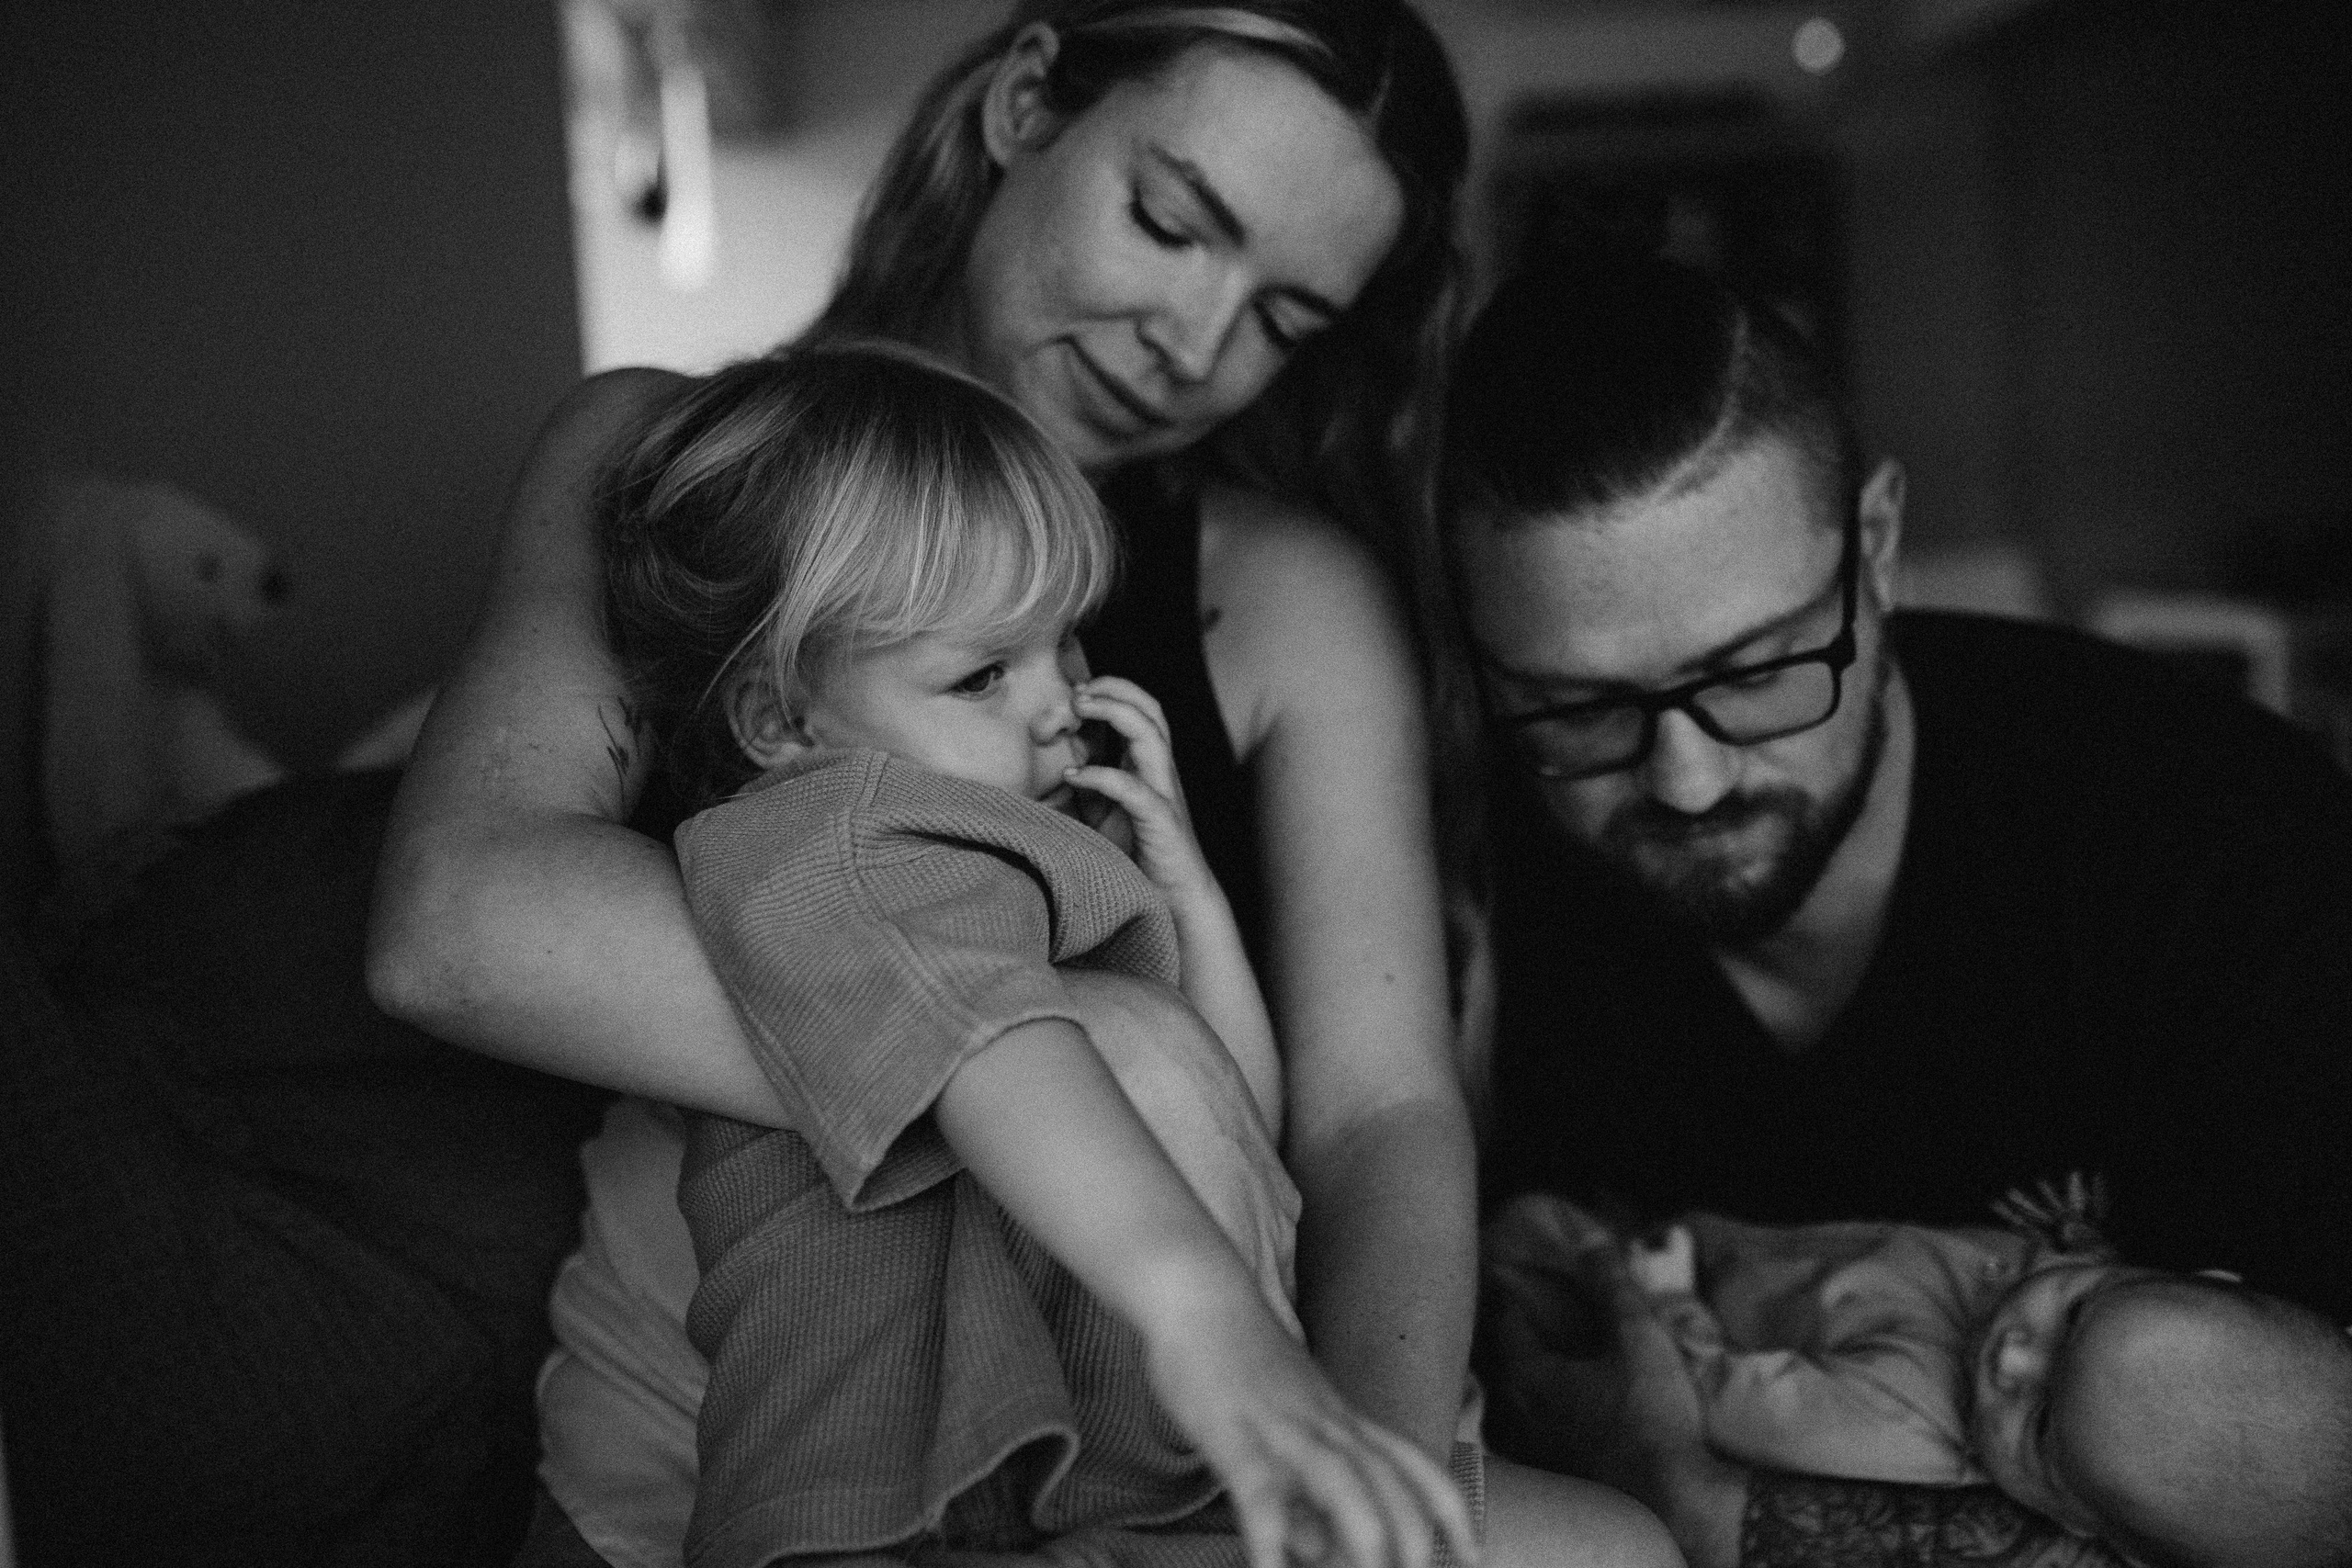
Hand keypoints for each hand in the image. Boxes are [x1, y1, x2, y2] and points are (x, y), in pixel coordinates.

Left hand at [1064, 677, 1218, 906]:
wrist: (1174, 899)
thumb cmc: (1138, 854)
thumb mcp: (1104, 811)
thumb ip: (1087, 782)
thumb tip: (1057, 754)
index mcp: (1148, 765)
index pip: (1140, 710)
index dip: (1112, 690)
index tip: (1076, 690)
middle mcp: (1160, 771)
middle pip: (1151, 709)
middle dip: (1115, 689)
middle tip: (1077, 691)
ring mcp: (1164, 793)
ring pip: (1151, 735)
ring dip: (1114, 713)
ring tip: (1078, 709)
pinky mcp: (1161, 821)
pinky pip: (1132, 789)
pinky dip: (1100, 776)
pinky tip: (1072, 776)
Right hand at [1147, 1288, 1478, 1567]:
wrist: (1196, 1292)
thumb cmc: (1236, 1357)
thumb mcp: (1285, 1419)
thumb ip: (1304, 1482)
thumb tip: (1317, 1547)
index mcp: (1342, 1418)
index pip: (1415, 1465)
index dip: (1451, 1512)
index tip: (1474, 1555)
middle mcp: (1325, 1423)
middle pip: (1389, 1479)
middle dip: (1412, 1537)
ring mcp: (1282, 1426)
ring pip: (1341, 1479)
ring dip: (1364, 1533)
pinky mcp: (1234, 1432)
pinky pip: (1258, 1490)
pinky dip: (1269, 1537)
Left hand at [1484, 1197, 1743, 1566]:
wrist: (1674, 1503)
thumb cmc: (1655, 1418)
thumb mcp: (1639, 1339)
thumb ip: (1611, 1285)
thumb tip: (1591, 1239)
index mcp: (1527, 1376)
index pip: (1501, 1320)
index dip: (1506, 1292)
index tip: (1507, 1271)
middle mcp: (1512, 1415)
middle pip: (1495, 1361)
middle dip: (1504, 1333)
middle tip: (1516, 1310)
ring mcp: (1525, 1452)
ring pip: (1504, 1401)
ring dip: (1513, 1377)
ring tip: (1533, 1358)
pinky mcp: (1544, 1478)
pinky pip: (1521, 1434)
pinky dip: (1527, 1414)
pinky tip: (1551, 1411)